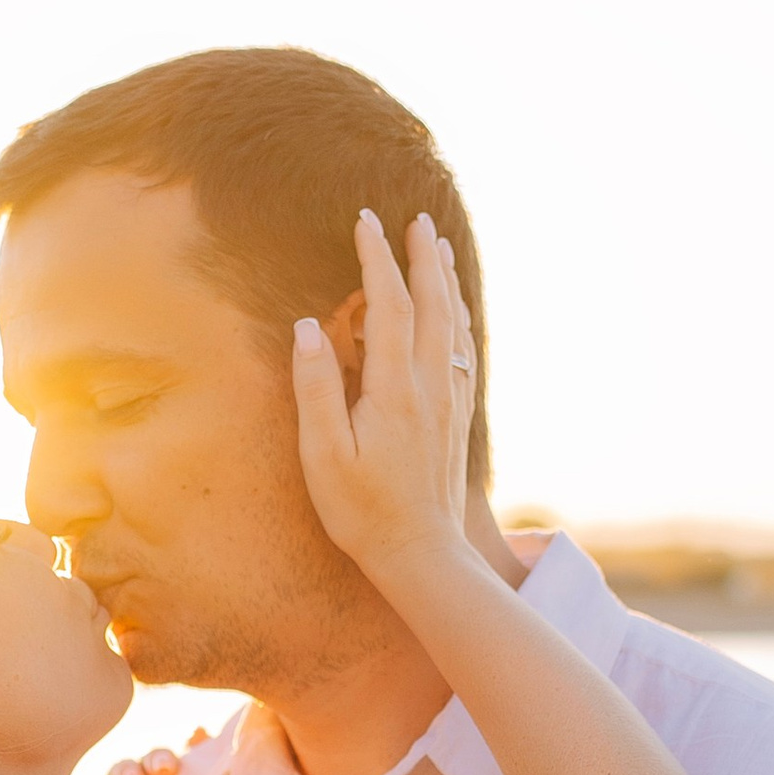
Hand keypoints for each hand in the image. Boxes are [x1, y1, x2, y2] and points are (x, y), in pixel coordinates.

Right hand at [291, 210, 472, 593]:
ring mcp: (450, 402)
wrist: (421, 554)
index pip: (389, 307)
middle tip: (417, 220)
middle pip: (433, 306)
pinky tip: (455, 313)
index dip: (377, 260)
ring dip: (446, 283)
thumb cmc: (362, 510)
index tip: (366, 222)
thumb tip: (309, 326)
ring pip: (454, 326)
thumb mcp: (324, 455)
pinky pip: (464, 352)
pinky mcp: (457, 419)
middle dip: (423, 259)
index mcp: (395, 390)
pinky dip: (459, 319)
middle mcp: (431, 388)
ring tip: (440, 250)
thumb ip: (317, 388)